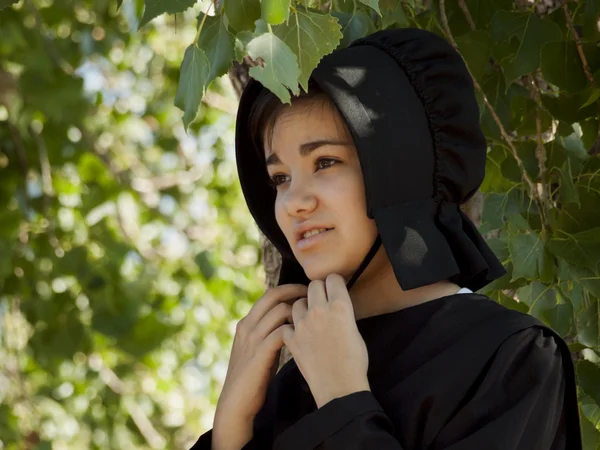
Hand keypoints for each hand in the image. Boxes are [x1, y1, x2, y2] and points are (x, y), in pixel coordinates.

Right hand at [214, 284, 307, 430]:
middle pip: (273, 296)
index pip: (268, 294)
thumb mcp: (257, 348)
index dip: (289, 289)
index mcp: (245, 323)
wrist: (235, 402)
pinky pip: (281, 332)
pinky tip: (306, 336)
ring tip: (314, 316)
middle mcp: (247, 326)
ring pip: (279, 311)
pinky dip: (295, 330)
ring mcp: (252, 339)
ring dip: (299, 311)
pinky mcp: (260, 354)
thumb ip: (268, 333)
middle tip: (313, 295)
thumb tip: (291, 321)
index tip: (306, 292)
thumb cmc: (252, 376)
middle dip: (296, 291)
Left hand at [282, 274, 369, 408]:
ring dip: (302, 308)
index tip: (334, 289)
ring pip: (297, 303)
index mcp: (340, 306)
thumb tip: (336, 305)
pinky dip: (291, 328)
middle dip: (317, 291)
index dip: (334, 283)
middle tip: (321, 302)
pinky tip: (298, 335)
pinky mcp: (291, 338)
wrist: (339, 387)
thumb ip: (343, 313)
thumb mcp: (355, 330)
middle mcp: (320, 310)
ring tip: (309, 320)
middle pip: (313, 285)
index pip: (333, 278)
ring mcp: (303, 324)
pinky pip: (287, 324)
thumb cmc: (355, 362)